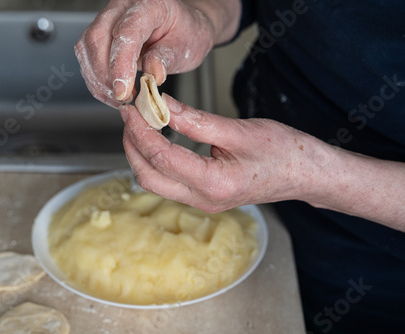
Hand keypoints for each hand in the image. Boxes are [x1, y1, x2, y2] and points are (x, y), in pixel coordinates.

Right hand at [74, 0, 235, 107]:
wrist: (182, 28)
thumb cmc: (185, 34)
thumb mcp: (185, 47)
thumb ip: (166, 58)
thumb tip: (152, 76)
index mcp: (150, 4)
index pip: (127, 31)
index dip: (121, 63)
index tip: (122, 90)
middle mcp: (123, 7)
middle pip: (98, 37)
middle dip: (105, 75)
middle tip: (122, 98)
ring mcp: (108, 18)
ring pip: (87, 48)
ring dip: (98, 80)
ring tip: (118, 98)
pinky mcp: (100, 34)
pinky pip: (87, 56)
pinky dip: (96, 79)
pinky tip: (111, 92)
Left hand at [119, 94, 322, 211]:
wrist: (305, 175)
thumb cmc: (283, 152)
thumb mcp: (238, 130)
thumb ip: (196, 120)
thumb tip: (162, 106)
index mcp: (214, 184)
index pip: (162, 157)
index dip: (141, 130)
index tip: (132, 108)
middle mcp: (203, 200)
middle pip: (148, 176)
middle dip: (132, 145)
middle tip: (130, 115)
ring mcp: (201, 202)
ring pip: (154, 182)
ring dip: (140, 153)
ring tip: (139, 124)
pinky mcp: (202, 197)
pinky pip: (167, 182)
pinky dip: (154, 160)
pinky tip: (156, 139)